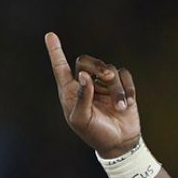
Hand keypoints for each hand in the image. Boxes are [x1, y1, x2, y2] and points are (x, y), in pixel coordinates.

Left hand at [44, 32, 140, 157]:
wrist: (119, 143)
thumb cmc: (95, 134)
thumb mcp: (82, 120)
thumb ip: (81, 97)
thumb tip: (83, 75)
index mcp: (70, 92)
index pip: (60, 68)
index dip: (55, 51)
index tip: (50, 35)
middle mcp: (85, 84)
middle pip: (85, 61)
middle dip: (97, 66)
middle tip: (106, 76)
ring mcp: (103, 84)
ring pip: (109, 69)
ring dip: (116, 88)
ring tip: (120, 106)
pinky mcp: (121, 86)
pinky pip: (124, 75)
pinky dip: (127, 89)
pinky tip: (127, 104)